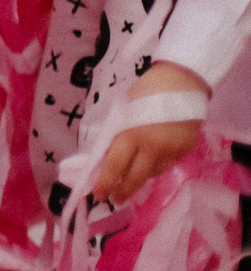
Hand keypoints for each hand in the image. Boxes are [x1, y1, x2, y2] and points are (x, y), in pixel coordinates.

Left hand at [89, 63, 207, 206]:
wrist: (182, 82)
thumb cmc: (145, 90)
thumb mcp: (124, 111)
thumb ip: (118, 133)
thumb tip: (109, 154)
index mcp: (131, 134)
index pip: (114, 166)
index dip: (105, 182)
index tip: (97, 194)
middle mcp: (152, 148)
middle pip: (135, 177)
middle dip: (123, 191)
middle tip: (114, 199)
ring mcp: (171, 151)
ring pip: (152, 174)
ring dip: (140, 179)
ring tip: (130, 183)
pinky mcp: (185, 151)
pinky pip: (167, 165)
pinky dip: (156, 168)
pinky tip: (149, 166)